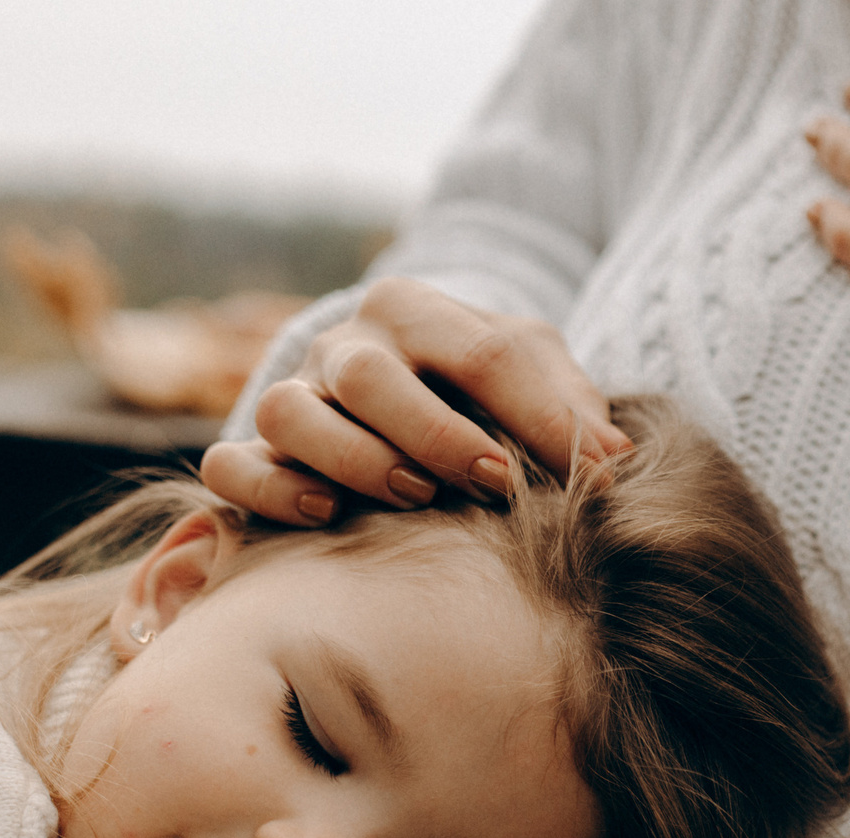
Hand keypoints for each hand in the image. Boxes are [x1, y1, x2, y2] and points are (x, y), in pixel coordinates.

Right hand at [200, 278, 631, 525]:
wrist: (408, 395)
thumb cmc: (482, 393)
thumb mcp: (536, 378)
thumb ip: (575, 411)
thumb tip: (619, 464)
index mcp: (416, 310)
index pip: (478, 353)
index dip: (532, 417)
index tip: (580, 474)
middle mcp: (345, 347)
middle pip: (368, 375)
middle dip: (433, 433)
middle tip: (490, 484)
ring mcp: (295, 397)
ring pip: (287, 413)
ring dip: (351, 459)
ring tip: (412, 497)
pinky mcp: (257, 452)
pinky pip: (229, 467)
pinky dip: (267, 490)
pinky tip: (323, 515)